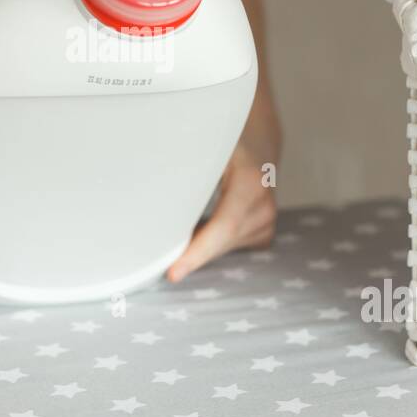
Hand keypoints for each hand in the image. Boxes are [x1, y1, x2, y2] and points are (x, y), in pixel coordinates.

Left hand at [166, 110, 280, 282]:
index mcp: (250, 182)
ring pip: (222, 247)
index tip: (173, 272)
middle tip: (157, 255)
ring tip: (182, 226)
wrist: (256, 144)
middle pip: (220, 243)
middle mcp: (263, 205)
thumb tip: (149, 189)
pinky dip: (211, 242)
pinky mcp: (263, 232)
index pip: (223, 227)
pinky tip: (202, 226)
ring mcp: (267, 221)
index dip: (197, 253)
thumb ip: (185, 166)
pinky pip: (229, 246)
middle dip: (190, 253)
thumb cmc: (223, 144)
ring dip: (200, 244)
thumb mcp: (208, 145)